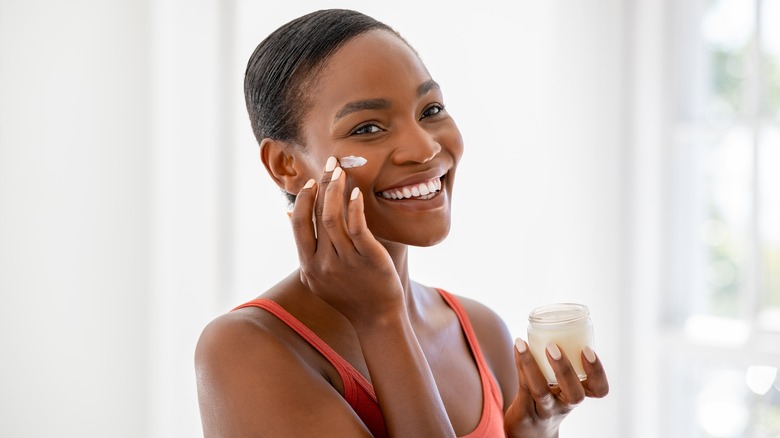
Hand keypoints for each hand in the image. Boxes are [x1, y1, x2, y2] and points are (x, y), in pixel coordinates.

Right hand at [288, 156, 404, 323]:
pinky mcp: (368, 259)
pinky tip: (356, 193)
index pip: (300, 224)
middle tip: (330, 163)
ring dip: (336, 190)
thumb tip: (288, 214)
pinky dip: (354, 208)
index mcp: (309, 264)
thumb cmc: (348, 294)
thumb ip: (305, 246)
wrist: (376, 317)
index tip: (311, 181)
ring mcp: (345, 261)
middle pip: (317, 216)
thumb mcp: (317, 274)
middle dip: (322, 185)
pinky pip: (357, 229)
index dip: (304, 199)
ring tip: (341, 171)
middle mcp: (323, 263)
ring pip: (334, 219)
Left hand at [504, 339, 608, 436]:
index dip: (597, 371)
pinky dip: (520, 364)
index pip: (599, 389)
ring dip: (531, 365)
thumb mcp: (562, 385)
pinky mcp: (525, 412)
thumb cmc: (549, 400)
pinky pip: (522, 387)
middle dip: (565, 369)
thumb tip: (557, 323)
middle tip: (553, 347)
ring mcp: (545, 410)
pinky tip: (517, 346)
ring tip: (522, 344)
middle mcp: (565, 405)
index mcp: (578, 394)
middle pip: (574, 395)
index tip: (587, 350)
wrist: (529, 433)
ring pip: (540, 392)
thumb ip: (563, 362)